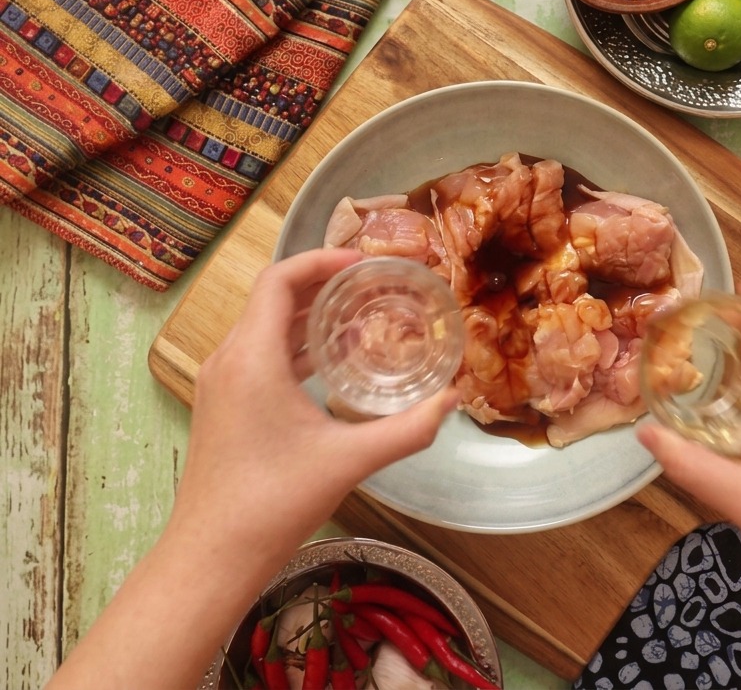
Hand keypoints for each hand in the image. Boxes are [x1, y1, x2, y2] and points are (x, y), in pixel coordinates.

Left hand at [169, 247, 458, 556]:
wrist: (211, 557)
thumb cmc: (273, 504)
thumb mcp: (349, 461)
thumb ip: (408, 429)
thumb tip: (454, 399)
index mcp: (251, 357)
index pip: (279, 279)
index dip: (321, 259)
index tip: (363, 261)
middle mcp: (228, 360)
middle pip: (272, 299)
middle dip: (322, 284)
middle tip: (372, 284)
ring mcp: (219, 384)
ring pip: (264, 328)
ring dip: (309, 316)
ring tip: (360, 316)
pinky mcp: (222, 406)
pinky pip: (258, 355)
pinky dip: (294, 347)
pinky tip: (331, 364)